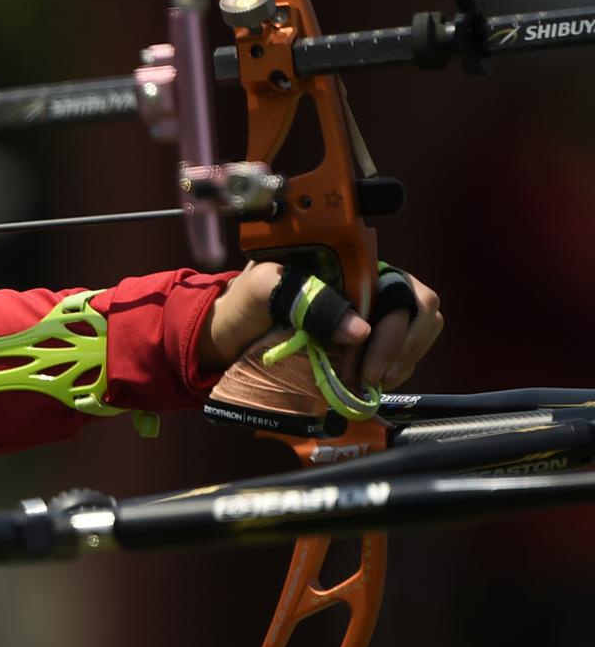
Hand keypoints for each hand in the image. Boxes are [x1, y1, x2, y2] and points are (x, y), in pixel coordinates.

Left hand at [199, 261, 443, 387]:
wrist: (225, 335)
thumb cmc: (243, 303)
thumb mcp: (265, 288)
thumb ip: (307, 299)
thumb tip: (359, 330)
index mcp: (350, 263)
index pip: (400, 286)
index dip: (395, 324)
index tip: (366, 358)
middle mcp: (368, 285)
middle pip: (420, 309)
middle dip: (402, 346)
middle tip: (370, 377)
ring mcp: (371, 313)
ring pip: (418, 332)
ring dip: (401, 361)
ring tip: (368, 382)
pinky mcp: (367, 341)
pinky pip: (402, 353)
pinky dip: (393, 370)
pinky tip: (367, 383)